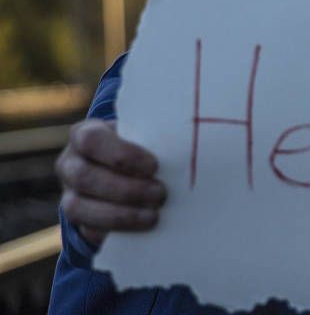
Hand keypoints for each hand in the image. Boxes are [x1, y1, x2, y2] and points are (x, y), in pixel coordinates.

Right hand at [55, 119, 166, 244]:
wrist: (122, 172)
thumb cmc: (139, 149)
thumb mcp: (143, 138)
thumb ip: (153, 142)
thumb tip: (183, 153)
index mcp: (84, 135)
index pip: (92, 141)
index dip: (123, 155)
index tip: (154, 166)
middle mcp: (69, 164)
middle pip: (86, 177)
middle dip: (127, 189)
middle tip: (160, 193)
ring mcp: (68, 194)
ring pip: (79, 208)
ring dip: (121, 214)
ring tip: (154, 215)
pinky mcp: (77, 222)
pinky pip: (87, 231)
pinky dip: (116, 232)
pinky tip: (141, 229)